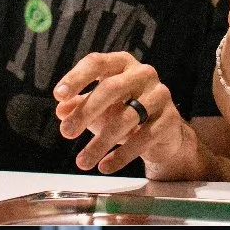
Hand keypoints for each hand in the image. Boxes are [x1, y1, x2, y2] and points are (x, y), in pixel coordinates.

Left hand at [54, 52, 203, 176]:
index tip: (59, 96)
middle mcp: (143, 74)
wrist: (161, 131)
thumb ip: (78, 105)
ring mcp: (159, 95)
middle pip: (111, 88)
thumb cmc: (125, 111)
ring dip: (100, 142)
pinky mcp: (170, 119)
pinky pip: (144, 138)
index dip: (76, 78)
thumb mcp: (98, 107)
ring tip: (82, 161)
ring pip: (127, 117)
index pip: (96, 63)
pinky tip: (105, 166)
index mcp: (121, 64)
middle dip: (86, 112)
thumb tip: (62, 111)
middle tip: (66, 132)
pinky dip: (122, 155)